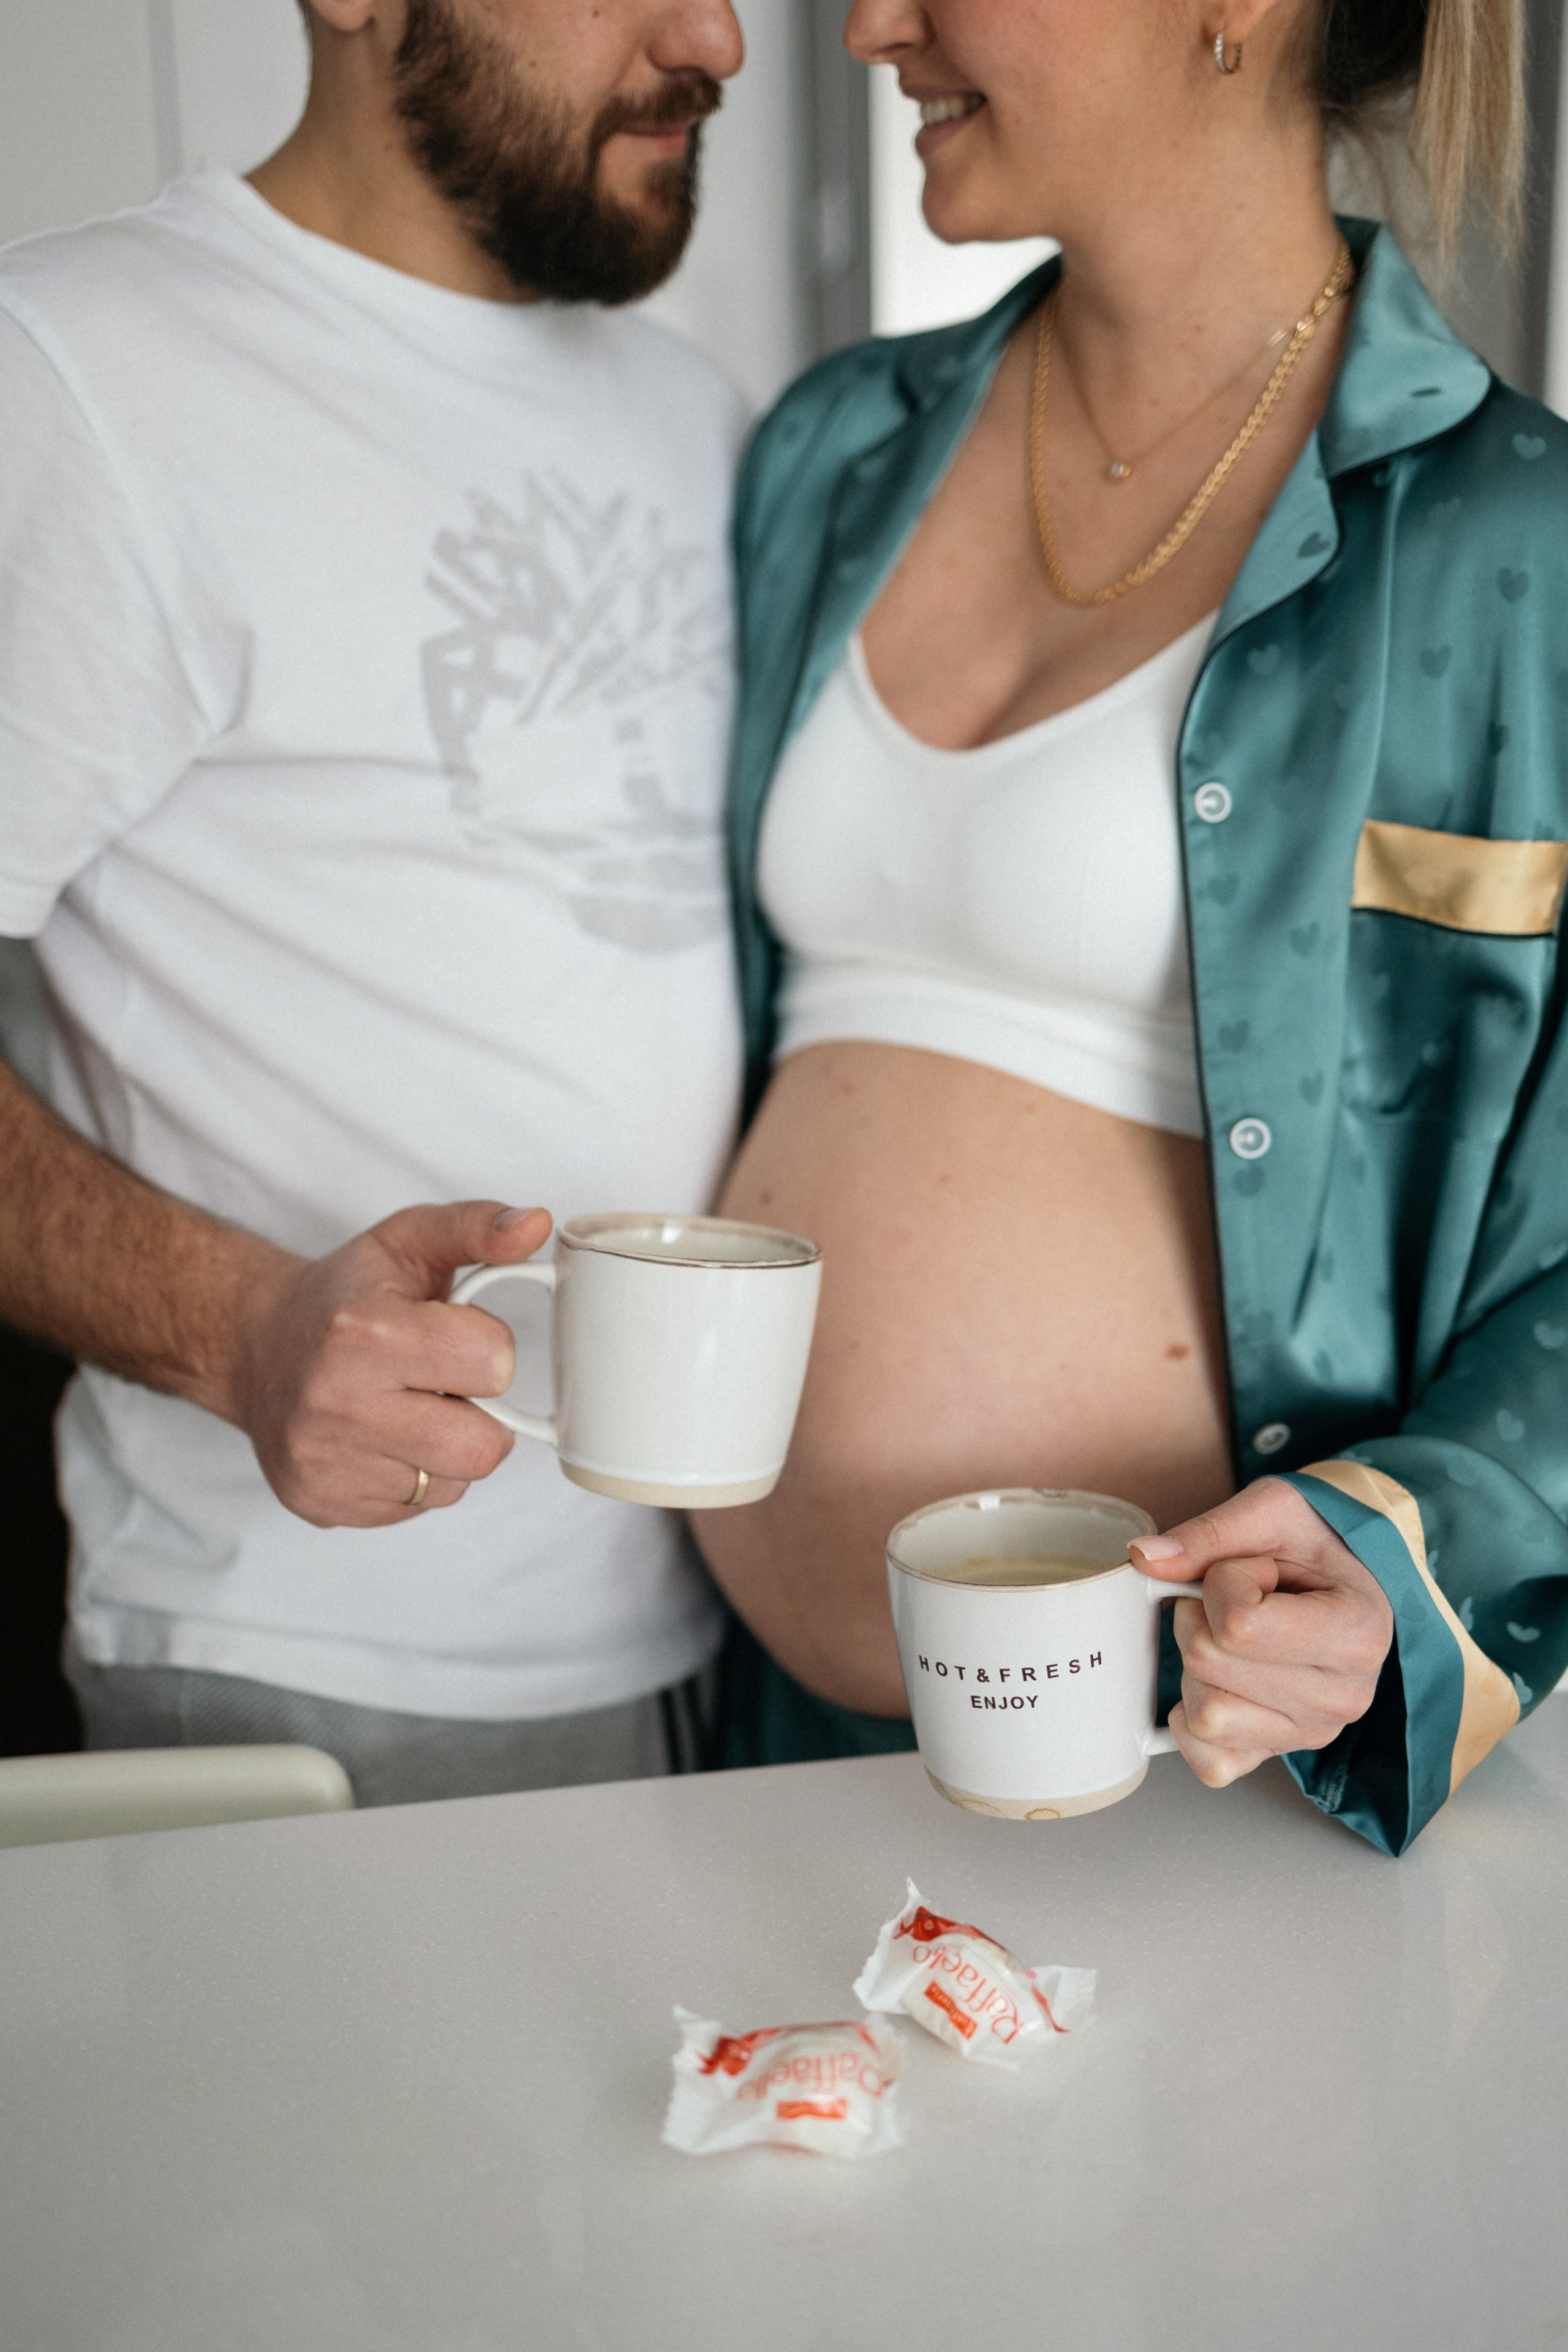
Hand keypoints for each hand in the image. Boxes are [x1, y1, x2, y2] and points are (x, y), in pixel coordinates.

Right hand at [225, 1200, 551, 1528]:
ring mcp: (325, 1464)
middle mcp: (336, 1405)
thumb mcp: (408, 1240)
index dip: (487, 1348)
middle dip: (479, 1414)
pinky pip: (416, 1509)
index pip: (493, 1364)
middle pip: (482, 1448)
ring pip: (453, 1485)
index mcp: (363, 1333)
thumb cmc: (344, 1295)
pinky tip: (383, 1439)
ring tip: (409, 1410)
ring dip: (447, 1450)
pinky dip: (414, 1476)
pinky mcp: (321, 1504)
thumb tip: (537, 1223)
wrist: (257, 1346)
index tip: (453, 1335)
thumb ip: (477, 1227)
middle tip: (442, 1385)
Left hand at [1128, 1477, 1393, 1787]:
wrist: (1347, 1573)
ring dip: (1197, 1666)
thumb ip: (1208, 1534)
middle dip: (1201, 1616)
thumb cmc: (1316, 1540)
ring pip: (1205, 1715)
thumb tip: (1144, 1559)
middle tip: (1237, 1598)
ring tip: (1233, 1636)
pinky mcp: (1279, 1752)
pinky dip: (1192, 1722)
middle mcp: (1343, 1695)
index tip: (1254, 1568)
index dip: (1221, 1581)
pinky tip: (1214, 1680)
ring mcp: (1312, 1732)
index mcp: (1356, 1631)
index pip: (1239, 1624)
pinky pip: (1210, 1763)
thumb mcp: (1273, 1510)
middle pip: (1209, 1664)